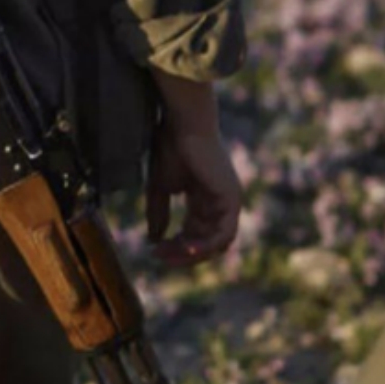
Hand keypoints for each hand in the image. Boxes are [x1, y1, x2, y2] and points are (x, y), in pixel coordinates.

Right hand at [147, 73, 241, 266]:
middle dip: (182, 253)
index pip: (195, 233)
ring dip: (193, 254)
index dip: (175, 246)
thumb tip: (154, 241)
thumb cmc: (170, 149)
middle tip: (159, 257)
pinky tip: (186, 249)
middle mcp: (220, 203)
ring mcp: (228, 202)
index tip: (153, 251)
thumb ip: (158, 215)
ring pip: (217, 243)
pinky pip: (223, 234)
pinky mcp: (231, 200)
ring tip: (169, 255)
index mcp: (204, 199)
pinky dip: (206, 246)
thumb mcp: (159, 189)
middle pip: (206, 242)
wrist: (181, 126)